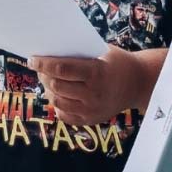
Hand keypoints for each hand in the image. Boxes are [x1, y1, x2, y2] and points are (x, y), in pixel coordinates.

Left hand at [29, 44, 147, 124]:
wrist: (139, 84)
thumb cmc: (118, 62)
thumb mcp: (102, 51)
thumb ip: (79, 53)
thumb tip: (49, 52)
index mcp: (96, 73)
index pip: (61, 69)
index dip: (43, 64)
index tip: (32, 59)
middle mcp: (93, 94)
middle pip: (56, 86)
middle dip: (44, 76)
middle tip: (40, 68)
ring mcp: (91, 110)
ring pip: (57, 101)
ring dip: (49, 90)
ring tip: (49, 81)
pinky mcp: (90, 120)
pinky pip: (64, 115)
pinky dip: (58, 104)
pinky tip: (59, 94)